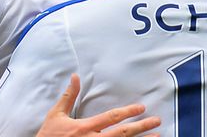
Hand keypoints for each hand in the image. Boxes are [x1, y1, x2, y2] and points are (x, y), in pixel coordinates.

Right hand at [37, 74, 160, 136]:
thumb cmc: (48, 136)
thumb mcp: (56, 115)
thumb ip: (68, 96)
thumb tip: (75, 76)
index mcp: (85, 128)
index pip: (112, 118)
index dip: (128, 112)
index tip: (142, 108)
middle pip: (123, 133)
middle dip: (141, 127)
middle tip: (157, 121)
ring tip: (158, 136)